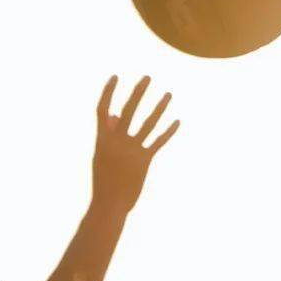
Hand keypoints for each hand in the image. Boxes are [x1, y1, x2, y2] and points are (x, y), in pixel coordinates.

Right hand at [92, 76, 177, 213]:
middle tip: (147, 77)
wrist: (109, 204)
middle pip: (129, 111)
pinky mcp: (144, 160)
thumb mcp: (102, 155)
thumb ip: (109, 134)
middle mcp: (117, 142)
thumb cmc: (104, 180)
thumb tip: (117, 115)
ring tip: (168, 94)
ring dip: (159, 107)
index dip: (108, 92)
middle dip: (139, 93)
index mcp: (102, 139)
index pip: (103, 110)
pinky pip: (158, 142)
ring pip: (148, 123)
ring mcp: (131, 150)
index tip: (115, 76)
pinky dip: (168, 131)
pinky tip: (177, 121)